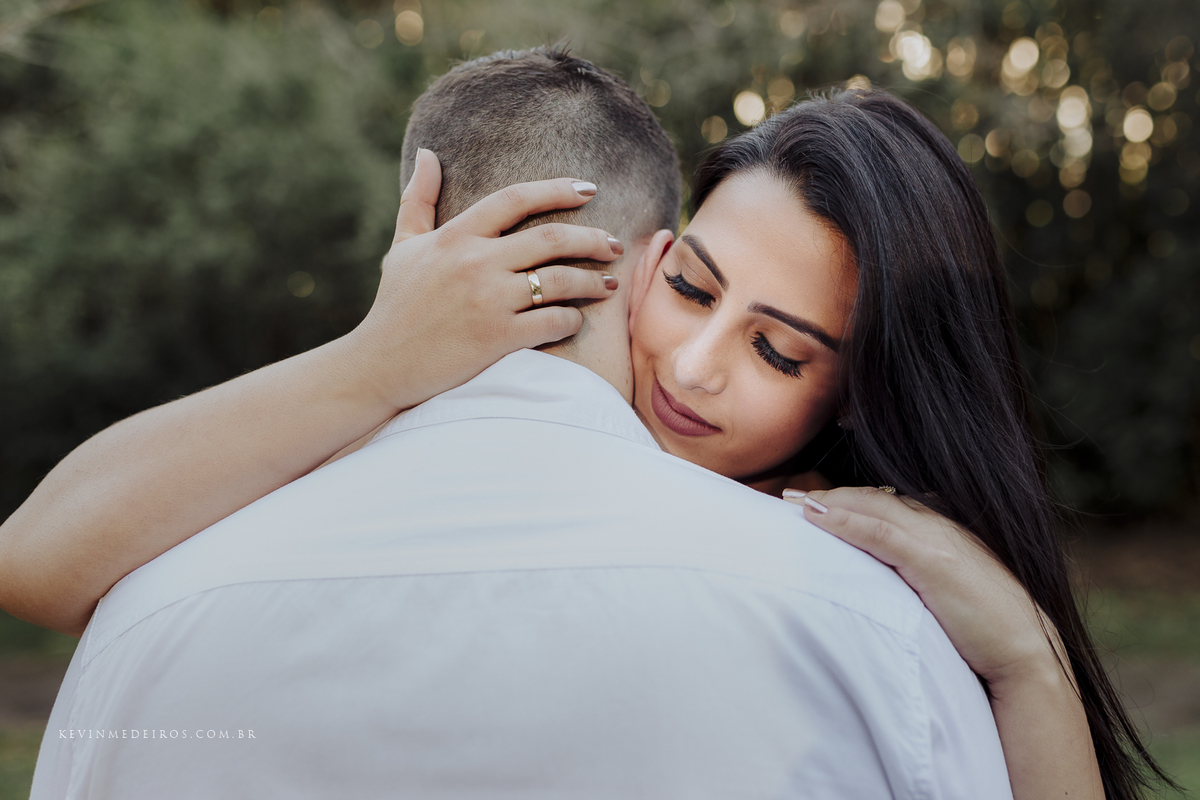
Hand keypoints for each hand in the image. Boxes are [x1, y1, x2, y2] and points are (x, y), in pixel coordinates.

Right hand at [346, 149, 624, 410]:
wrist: (378, 367)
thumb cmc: (394, 307)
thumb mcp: (404, 247)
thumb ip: (418, 200)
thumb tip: (427, 154)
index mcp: (455, 237)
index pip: (516, 199)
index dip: (557, 189)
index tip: (588, 189)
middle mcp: (474, 263)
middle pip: (551, 237)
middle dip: (592, 238)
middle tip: (613, 243)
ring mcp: (487, 301)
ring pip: (559, 280)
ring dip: (592, 281)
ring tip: (608, 284)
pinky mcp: (496, 338)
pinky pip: (552, 322)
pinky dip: (572, 320)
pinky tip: (577, 320)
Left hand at [785, 487, 1068, 688]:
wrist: (1025, 653)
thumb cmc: (987, 631)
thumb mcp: (949, 593)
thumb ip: (920, 577)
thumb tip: (886, 582)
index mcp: (945, 532)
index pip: (889, 505)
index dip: (851, 501)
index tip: (816, 503)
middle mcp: (941, 527)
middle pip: (875, 500)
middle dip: (831, 496)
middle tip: (790, 497)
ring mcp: (937, 540)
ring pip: (873, 508)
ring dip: (829, 502)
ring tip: (792, 502)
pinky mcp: (932, 561)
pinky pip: (879, 532)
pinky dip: (845, 520)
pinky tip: (817, 516)